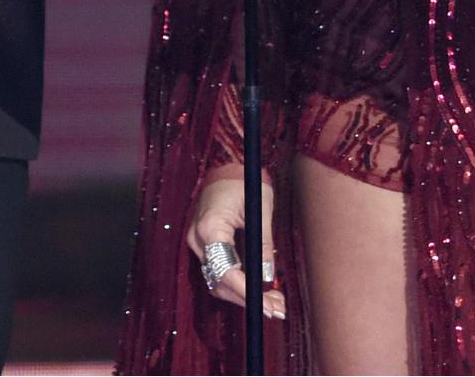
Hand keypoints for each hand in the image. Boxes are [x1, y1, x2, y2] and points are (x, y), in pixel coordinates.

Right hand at [188, 168, 285, 318]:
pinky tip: (259, 290)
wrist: (227, 165)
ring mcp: (198, 243)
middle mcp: (198, 240)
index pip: (225, 271)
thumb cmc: (244, 181)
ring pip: (219, 281)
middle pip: (220, 283)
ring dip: (244, 295)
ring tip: (274, 302)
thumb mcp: (260, 211)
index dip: (246, 292)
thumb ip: (263, 245)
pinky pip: (219, 271)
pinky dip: (238, 284)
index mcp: (210, 228)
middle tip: (277, 308)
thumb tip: (268, 278)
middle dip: (249, 299)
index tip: (266, 304)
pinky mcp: (204, 245)